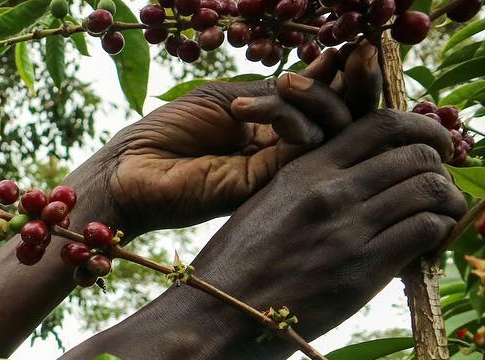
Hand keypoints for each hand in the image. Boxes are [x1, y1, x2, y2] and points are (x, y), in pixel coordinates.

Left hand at [87, 44, 381, 236]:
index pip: (330, 101)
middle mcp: (284, 152)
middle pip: (347, 119)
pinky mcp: (264, 187)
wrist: (129, 169)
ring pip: (331, 133)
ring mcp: (278, 171)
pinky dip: (288, 120)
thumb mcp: (228, 97)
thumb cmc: (168, 131)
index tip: (352, 44)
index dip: (346, 73)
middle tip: (357, 52)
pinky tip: (254, 108)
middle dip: (358, 83)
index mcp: (276, 129)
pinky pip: (300, 150)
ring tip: (289, 80)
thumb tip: (329, 63)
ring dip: (319, 97)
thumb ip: (278, 89)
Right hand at [182, 107, 466, 359]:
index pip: (381, 124)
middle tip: (442, 187)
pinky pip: (425, 229)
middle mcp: (329, 191)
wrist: (208, 319)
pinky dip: (439, 232)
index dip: (421, 129)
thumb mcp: (260, 210)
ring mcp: (348, 228)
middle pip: (414, 154)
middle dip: (440, 167)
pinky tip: (430, 244)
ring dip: (446, 201)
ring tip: (443, 216)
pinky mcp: (362, 269)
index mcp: (302, 171)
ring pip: (428, 188)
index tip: (432, 146)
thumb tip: (347, 187)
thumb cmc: (228, 273)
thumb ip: (304, 191)